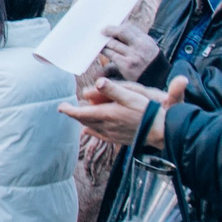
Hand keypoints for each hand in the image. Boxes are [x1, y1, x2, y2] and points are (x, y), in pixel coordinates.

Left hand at [59, 75, 186, 147]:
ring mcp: (112, 134)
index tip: (61, 107)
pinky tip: (89, 131)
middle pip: (84, 120)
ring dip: (84, 121)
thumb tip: (97, 82)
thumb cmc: (147, 111)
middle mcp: (106, 126)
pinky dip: (92, 131)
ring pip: (91, 127)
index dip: (69, 110)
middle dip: (75, 114)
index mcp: (106, 114)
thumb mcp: (130, 95)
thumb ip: (113, 89)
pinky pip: (100, 136)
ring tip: (79, 115)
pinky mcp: (118, 139)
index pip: (81, 113)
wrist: (161, 131)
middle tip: (68, 108)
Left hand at [96, 20, 159, 82]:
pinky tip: (100, 51)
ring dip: (104, 42)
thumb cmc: (149, 65)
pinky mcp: (126, 65)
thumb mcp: (148, 49)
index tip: (110, 28)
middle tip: (102, 31)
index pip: (129, 28)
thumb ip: (134, 41)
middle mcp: (141, 46)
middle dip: (109, 30)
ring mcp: (133, 55)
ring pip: (113, 43)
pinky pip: (111, 54)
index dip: (118, 27)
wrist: (158, 82)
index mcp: (146, 40)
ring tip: (99, 42)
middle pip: (121, 32)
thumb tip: (116, 32)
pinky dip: (104, 51)